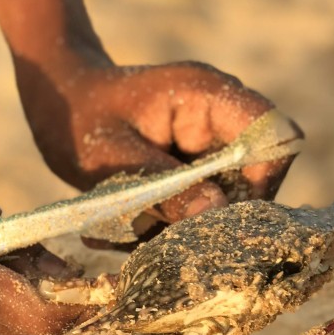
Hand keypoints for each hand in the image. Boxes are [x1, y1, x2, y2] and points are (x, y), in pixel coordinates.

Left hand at [17, 58, 295, 221]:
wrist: (58, 102)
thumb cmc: (78, 119)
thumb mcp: (112, 157)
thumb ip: (164, 186)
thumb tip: (215, 213)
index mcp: (208, 96)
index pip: (274, 136)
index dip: (262, 182)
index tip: (219, 218)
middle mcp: (221, 116)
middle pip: (260, 175)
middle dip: (220, 215)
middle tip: (170, 238)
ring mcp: (211, 141)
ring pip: (230, 198)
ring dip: (190, 225)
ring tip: (135, 233)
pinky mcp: (196, 165)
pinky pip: (204, 203)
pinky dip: (173, 224)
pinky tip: (129, 227)